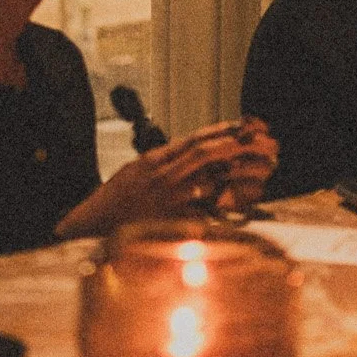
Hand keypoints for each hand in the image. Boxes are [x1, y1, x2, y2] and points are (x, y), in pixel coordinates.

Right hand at [54, 121, 275, 238]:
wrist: (88, 231)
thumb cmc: (112, 205)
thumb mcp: (134, 173)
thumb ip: (164, 161)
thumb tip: (193, 151)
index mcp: (153, 160)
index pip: (195, 138)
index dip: (224, 131)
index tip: (248, 125)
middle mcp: (162, 175)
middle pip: (208, 153)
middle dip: (240, 145)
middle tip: (268, 142)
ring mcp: (168, 199)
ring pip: (212, 177)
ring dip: (242, 169)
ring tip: (268, 164)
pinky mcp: (173, 222)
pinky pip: (208, 211)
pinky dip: (229, 203)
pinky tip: (251, 199)